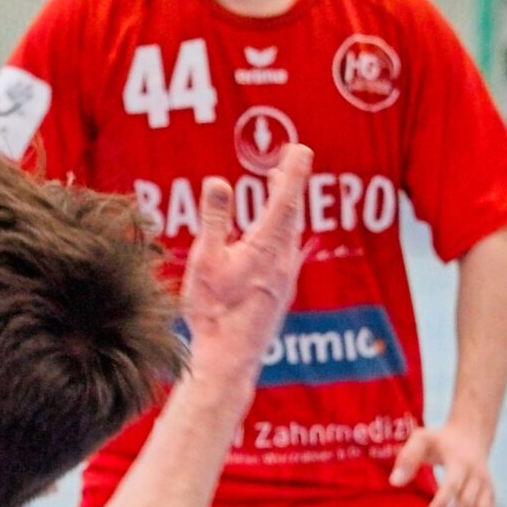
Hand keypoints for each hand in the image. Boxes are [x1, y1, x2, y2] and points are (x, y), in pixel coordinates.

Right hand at [178, 143, 309, 382]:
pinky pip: (286, 254)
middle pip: (291, 215)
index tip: (301, 148)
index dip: (293, 171)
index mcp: (265, 248)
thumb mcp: (206, 261)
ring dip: (284, 211)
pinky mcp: (281, 294)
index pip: (284, 200)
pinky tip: (269, 240)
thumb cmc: (213, 311)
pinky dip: (281, 235)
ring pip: (290, 236)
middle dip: (289, 187)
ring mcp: (286, 280)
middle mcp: (283, 261)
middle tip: (287, 164)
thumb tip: (219, 182)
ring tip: (277, 193)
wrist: (230, 358)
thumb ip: (214, 220)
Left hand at [391, 420, 498, 506]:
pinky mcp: (491, 494)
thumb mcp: (421, 439)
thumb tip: (395, 482)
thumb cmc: (440, 440)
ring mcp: (487, 486)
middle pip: (467, 503)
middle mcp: (478, 475)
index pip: (453, 486)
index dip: (442, 504)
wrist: (471, 436)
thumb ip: (407, 457)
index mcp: (461, 462)